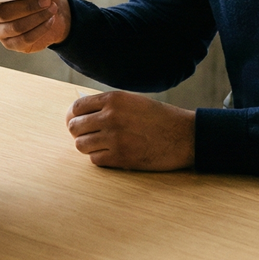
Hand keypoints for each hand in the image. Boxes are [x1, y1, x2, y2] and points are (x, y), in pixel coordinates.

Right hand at [0, 0, 70, 52]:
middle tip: (45, 0)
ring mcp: (1, 31)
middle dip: (27, 6)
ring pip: (16, 27)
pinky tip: (49, 20)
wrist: (53, 7)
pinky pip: (25, 39)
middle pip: (3, 14)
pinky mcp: (12, 44)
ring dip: (37, 17)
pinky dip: (41, 29)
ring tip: (51, 8)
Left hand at [66, 91, 194, 169]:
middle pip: (75, 127)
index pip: (77, 107)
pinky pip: (95, 160)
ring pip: (81, 145)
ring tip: (100, 145)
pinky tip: (111, 154)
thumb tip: (83, 115)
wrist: (185, 136)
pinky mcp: (120, 157)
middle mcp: (110, 117)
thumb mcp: (133, 101)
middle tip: (89, 135)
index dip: (73, 116)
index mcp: (113, 99)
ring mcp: (114, 138)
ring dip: (88, 146)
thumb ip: (108, 106)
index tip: (76, 121)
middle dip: (79, 132)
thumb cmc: (160, 118)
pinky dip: (100, 158)